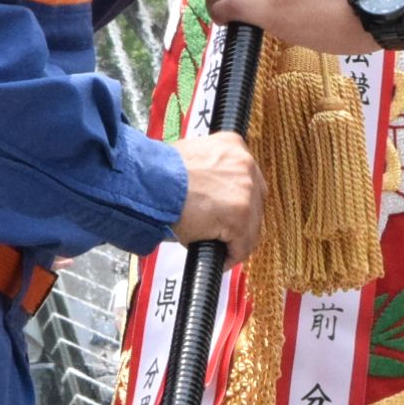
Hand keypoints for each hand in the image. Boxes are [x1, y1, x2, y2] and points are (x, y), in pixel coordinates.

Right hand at [170, 131, 264, 263]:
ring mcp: (245, 191)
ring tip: (220, 249)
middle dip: (242, 220)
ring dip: (236, 240)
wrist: (147, 183)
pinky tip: (219, 258)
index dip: (239, 200)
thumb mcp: (191, 159)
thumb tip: (212, 193)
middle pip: (255, 202)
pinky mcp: (238, 216)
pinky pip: (242, 245)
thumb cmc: (158, 174)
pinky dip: (231, 255)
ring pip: (251, 226)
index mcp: (232, 145)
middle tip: (225, 234)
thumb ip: (210, 172)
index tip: (229, 213)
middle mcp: (244, 164)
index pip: (248, 179)